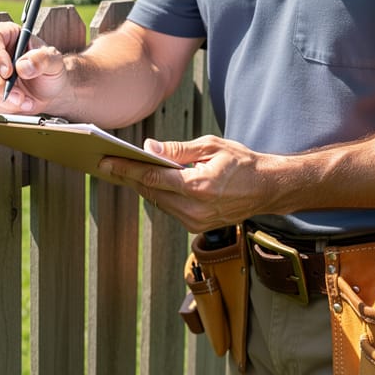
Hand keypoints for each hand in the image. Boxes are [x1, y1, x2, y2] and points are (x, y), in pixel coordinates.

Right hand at [0, 21, 69, 113]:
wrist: (49, 91)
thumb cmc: (50, 70)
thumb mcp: (54, 61)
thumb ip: (42, 59)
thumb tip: (23, 66)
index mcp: (6, 34)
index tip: (9, 72)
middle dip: (0, 85)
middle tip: (19, 96)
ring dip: (6, 100)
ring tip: (26, 101)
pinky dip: (5, 107)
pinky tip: (19, 104)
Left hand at [98, 135, 283, 232]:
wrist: (268, 189)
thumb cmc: (243, 162)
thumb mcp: (211, 146)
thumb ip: (178, 150)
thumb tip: (149, 148)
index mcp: (198, 187)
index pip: (152, 178)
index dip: (126, 169)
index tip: (105, 161)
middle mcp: (195, 209)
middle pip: (150, 192)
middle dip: (129, 176)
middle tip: (108, 161)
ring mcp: (196, 222)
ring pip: (157, 202)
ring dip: (142, 186)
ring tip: (123, 169)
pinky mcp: (197, 227)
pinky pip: (169, 208)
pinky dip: (158, 194)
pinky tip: (149, 181)